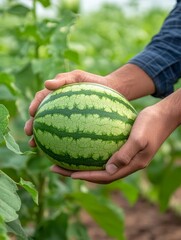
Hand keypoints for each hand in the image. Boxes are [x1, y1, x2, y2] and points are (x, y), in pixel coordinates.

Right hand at [24, 70, 110, 146]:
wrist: (109, 90)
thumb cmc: (92, 81)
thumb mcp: (78, 76)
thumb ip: (64, 79)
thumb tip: (46, 84)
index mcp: (56, 93)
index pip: (41, 99)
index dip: (34, 106)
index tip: (32, 114)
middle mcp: (57, 105)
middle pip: (41, 116)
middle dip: (32, 125)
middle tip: (29, 134)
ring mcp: (65, 116)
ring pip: (50, 127)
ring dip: (40, 136)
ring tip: (35, 146)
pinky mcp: (73, 124)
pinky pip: (64, 133)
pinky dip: (58, 140)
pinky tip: (56, 149)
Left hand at [51, 100, 179, 183]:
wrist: (163, 116)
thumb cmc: (152, 125)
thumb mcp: (140, 138)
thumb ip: (125, 154)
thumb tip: (108, 169)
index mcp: (132, 165)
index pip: (105, 176)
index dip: (87, 177)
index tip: (69, 174)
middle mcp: (126, 164)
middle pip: (98, 173)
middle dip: (77, 173)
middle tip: (56, 168)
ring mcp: (125, 156)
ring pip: (100, 165)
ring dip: (81, 164)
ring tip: (62, 160)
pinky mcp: (123, 147)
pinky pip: (104, 152)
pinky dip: (92, 152)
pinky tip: (81, 144)